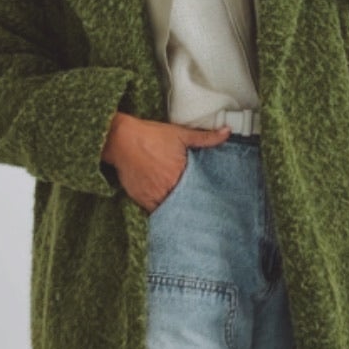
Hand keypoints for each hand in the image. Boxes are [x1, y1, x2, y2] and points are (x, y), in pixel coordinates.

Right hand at [108, 117, 230, 213]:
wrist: (121, 139)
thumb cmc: (151, 135)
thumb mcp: (181, 134)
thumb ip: (206, 137)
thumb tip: (227, 132)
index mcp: (180, 172)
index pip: (198, 192)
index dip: (205, 198)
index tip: (213, 203)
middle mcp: (167, 186)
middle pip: (185, 203)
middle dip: (193, 207)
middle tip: (203, 214)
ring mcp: (153, 195)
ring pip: (171, 210)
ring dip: (178, 211)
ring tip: (188, 216)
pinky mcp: (141, 199)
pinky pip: (155, 212)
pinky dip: (162, 212)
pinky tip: (170, 213)